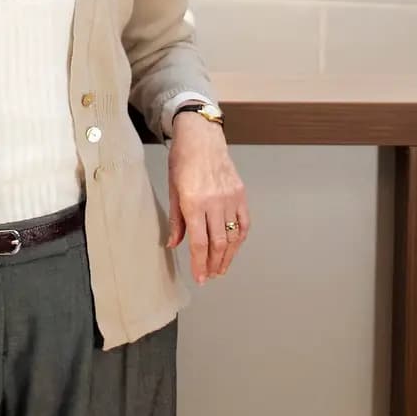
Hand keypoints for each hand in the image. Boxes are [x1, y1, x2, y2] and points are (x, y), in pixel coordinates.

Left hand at [166, 115, 248, 282]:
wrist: (202, 137)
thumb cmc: (183, 161)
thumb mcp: (172, 190)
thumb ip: (176, 220)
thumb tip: (174, 244)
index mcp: (194, 202)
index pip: (199, 243)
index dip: (200, 264)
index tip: (200, 278)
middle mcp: (214, 202)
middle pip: (218, 244)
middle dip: (214, 264)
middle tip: (210, 276)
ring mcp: (230, 198)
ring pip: (233, 237)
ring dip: (227, 256)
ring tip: (221, 268)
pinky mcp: (240, 193)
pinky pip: (244, 223)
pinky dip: (240, 239)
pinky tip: (234, 248)